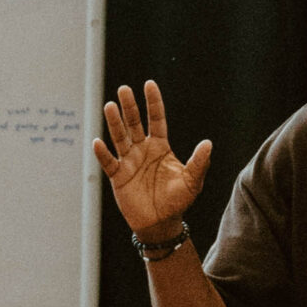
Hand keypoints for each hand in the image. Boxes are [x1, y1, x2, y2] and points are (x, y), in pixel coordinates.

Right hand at [93, 82, 212, 240]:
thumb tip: (208, 143)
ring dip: (114, 122)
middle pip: (134, 123)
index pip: (156, 119)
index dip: (153, 103)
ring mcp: (129, 161)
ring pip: (120, 137)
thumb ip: (199, 162)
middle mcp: (143, 150)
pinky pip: (108, 162)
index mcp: (160, 146)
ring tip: (110, 106)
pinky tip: (98, 142)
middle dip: (129, 106)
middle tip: (124, 89)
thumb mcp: (192, 181)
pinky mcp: (118, 176)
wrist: (161, 223)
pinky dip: (103, 153)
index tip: (149, 84)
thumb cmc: (178, 201)